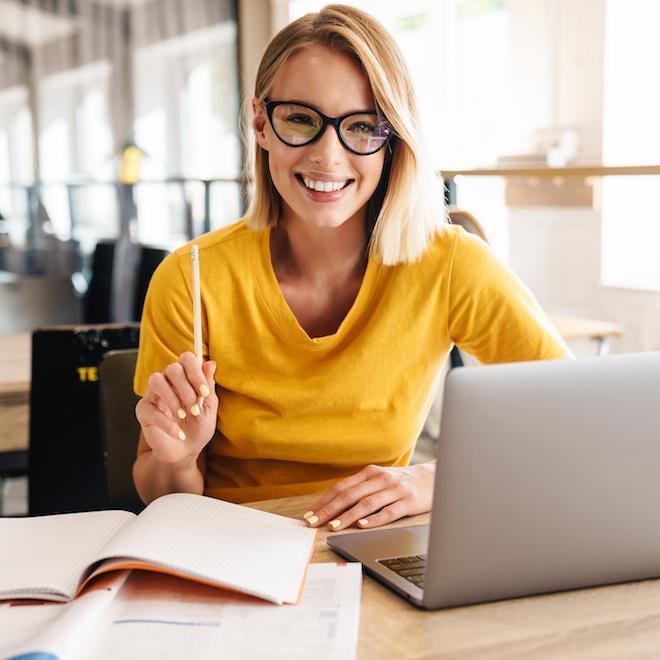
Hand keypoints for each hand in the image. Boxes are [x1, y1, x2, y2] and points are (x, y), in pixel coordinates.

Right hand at [135, 352, 218, 465]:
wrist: (186, 451)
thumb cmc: (198, 426)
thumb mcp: (208, 407)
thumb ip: (208, 386)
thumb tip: (211, 363)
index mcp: (185, 377)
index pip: (187, 359)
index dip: (196, 372)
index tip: (205, 392)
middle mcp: (168, 381)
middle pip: (172, 368)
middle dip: (186, 388)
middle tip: (194, 407)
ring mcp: (153, 394)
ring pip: (156, 380)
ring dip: (172, 398)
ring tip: (183, 416)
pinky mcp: (143, 411)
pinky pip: (150, 409)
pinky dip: (167, 423)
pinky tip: (179, 433)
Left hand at [304, 462, 435, 531]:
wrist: (433, 478)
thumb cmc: (401, 483)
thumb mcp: (379, 480)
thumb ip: (360, 489)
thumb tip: (333, 506)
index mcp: (369, 473)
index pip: (341, 488)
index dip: (324, 501)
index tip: (309, 515)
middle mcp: (380, 478)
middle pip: (349, 495)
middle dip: (329, 510)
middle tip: (314, 523)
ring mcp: (394, 489)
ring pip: (366, 503)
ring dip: (348, 516)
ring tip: (333, 526)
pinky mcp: (408, 501)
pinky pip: (389, 511)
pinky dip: (374, 519)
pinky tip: (363, 526)